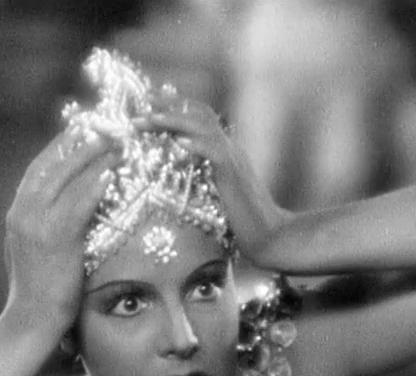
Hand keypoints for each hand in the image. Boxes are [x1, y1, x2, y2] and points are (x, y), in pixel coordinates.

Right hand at [3, 130, 117, 331]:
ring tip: (117, 141)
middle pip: (54, 162)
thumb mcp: (35, 246)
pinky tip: (110, 174)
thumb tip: (70, 202)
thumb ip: (46, 220)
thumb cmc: (39, 285)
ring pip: (66, 178)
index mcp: (19, 209)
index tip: (87, 126)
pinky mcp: (54, 239)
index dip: (66, 143)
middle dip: (81, 139)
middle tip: (108, 123)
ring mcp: (36, 223)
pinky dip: (93, 187)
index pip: (43, 165)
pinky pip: (77, 206)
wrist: (30, 317)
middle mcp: (24, 210)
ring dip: (93, 156)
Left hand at [136, 95, 284, 266]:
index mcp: (225, 150)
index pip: (199, 118)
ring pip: (205, 128)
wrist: (271, 234)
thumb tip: (179, 170)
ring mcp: (234, 160)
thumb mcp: (218, 191)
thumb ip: (203, 175)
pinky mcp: (235, 176)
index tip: (148, 103)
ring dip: (176, 120)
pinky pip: (217, 154)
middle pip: (200, 114)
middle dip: (169, 105)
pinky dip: (198, 145)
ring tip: (152, 117)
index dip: (174, 106)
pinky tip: (179, 141)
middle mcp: (230, 148)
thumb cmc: (243, 219)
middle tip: (143, 101)